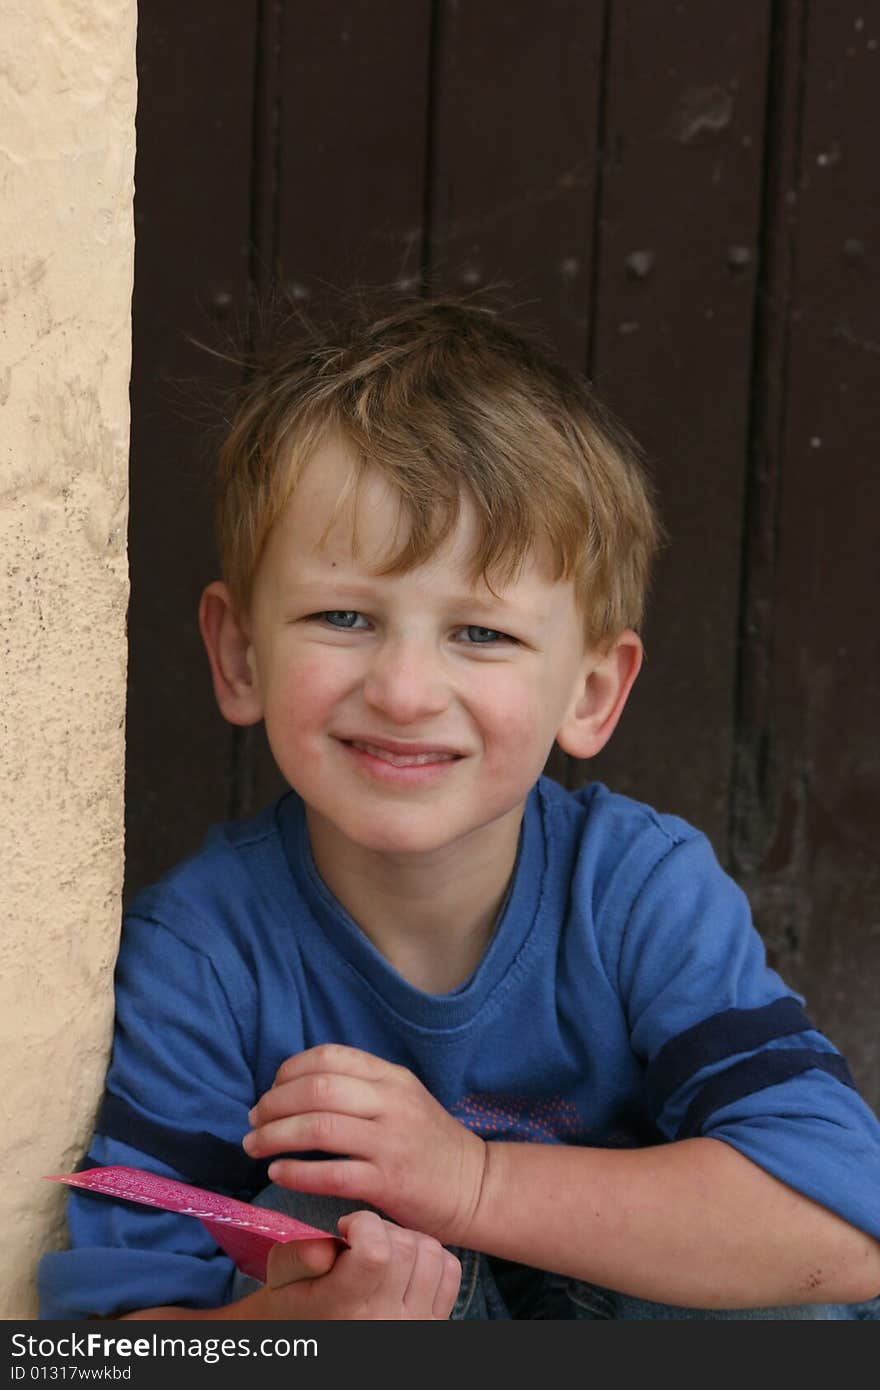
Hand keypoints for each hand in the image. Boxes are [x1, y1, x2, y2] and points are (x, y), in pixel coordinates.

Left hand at [243, 1044, 486, 1244]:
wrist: (475, 1185)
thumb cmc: (429, 1143)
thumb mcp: (402, 1098)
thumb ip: (361, 1087)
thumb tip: (297, 1088)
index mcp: (391, 1077)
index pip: (329, 1057)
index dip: (288, 1072)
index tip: (270, 1092)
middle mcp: (390, 1102)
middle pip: (317, 1089)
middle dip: (274, 1104)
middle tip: (253, 1122)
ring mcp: (391, 1142)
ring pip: (319, 1128)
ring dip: (275, 1137)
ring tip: (255, 1147)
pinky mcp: (390, 1182)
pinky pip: (332, 1174)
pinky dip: (296, 1172)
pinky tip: (278, 1174)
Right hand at [254, 1210, 460, 1319]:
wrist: (317, 1340)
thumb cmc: (298, 1303)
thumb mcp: (280, 1280)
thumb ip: (296, 1258)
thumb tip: (326, 1247)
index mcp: (343, 1309)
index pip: (375, 1254)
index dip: (363, 1224)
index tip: (347, 1228)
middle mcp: (383, 1323)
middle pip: (405, 1247)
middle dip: (382, 1228)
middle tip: (361, 1240)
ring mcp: (414, 1326)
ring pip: (430, 1252)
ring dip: (407, 1240)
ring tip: (383, 1251)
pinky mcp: (435, 1325)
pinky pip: (450, 1270)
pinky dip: (431, 1258)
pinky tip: (404, 1267)